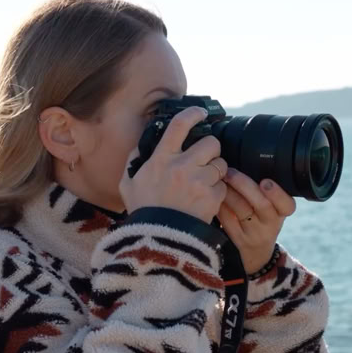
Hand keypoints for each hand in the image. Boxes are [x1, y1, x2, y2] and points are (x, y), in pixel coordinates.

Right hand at [120, 107, 227, 223]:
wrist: (159, 240)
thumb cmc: (143, 211)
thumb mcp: (128, 184)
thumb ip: (134, 161)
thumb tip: (140, 146)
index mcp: (162, 159)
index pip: (180, 126)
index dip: (193, 113)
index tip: (201, 113)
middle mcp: (182, 166)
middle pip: (211, 143)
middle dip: (211, 149)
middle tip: (205, 158)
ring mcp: (199, 181)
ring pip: (221, 164)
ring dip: (215, 170)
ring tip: (204, 182)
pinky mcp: (212, 197)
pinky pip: (223, 185)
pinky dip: (217, 191)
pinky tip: (205, 199)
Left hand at [217, 168, 295, 274]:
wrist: (255, 252)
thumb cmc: (260, 219)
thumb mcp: (271, 208)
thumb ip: (263, 190)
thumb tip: (246, 159)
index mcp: (281, 213)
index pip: (287, 205)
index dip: (277, 193)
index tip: (266, 182)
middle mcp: (270, 224)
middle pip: (260, 204)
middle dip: (244, 185)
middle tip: (230, 171)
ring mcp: (253, 234)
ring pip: (240, 211)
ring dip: (228, 192)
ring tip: (219, 179)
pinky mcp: (236, 239)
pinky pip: (226, 219)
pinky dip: (219, 204)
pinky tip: (212, 194)